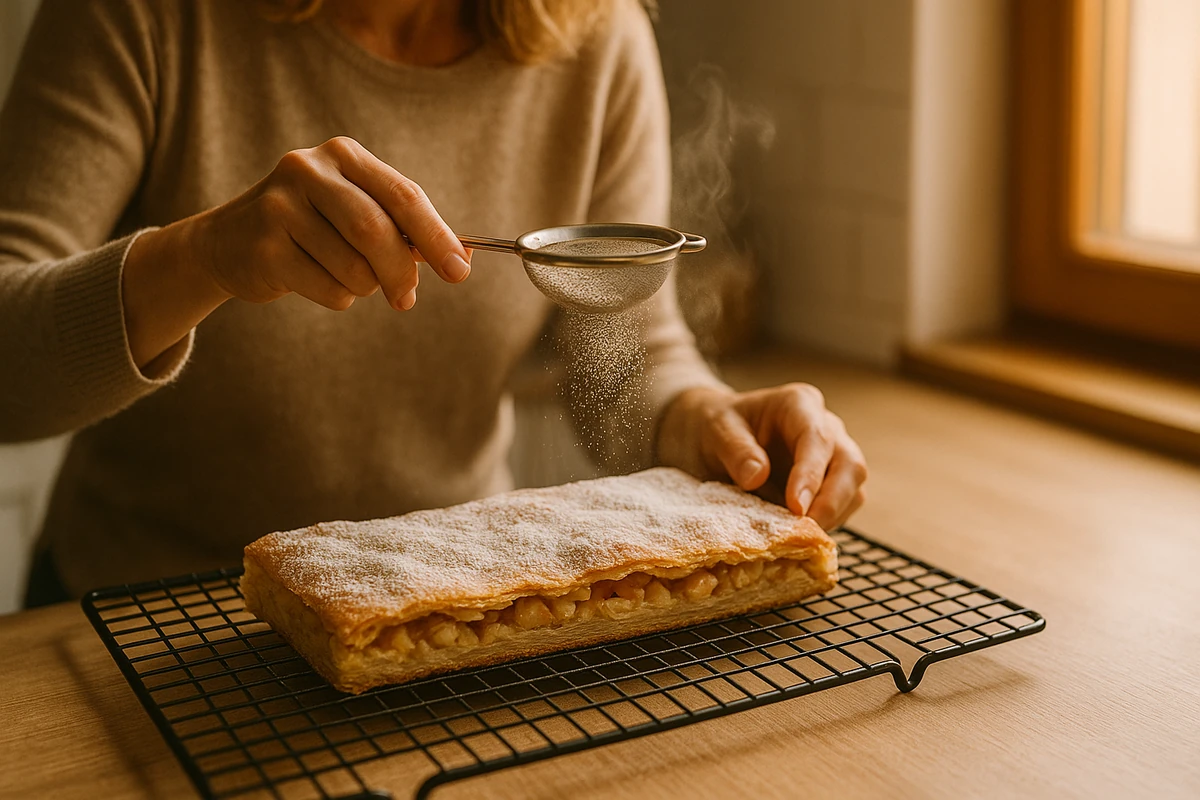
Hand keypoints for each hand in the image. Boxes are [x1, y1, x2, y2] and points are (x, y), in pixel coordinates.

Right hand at [190, 136, 470, 311]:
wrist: (228, 242)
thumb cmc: (314, 228)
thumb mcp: (357, 212)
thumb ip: (405, 229)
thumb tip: (461, 257)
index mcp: (343, 155)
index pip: (404, 195)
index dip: (436, 236)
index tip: (460, 270)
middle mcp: (308, 170)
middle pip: (376, 231)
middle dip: (401, 272)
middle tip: (406, 299)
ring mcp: (280, 207)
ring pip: (355, 268)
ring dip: (363, 286)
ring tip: (342, 274)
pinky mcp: (264, 248)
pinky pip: (329, 289)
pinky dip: (337, 296)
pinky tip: (313, 279)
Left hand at [656, 384, 866, 529]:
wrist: (716, 435)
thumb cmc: (717, 426)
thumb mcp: (715, 430)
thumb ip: (735, 450)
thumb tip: (757, 477)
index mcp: (800, 405)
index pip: (817, 439)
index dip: (810, 475)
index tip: (796, 507)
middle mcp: (826, 427)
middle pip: (850, 465)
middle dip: (832, 501)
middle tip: (805, 532)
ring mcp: (832, 456)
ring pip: (853, 489)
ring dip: (832, 517)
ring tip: (800, 539)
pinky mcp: (829, 484)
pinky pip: (841, 507)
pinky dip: (826, 524)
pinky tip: (800, 538)